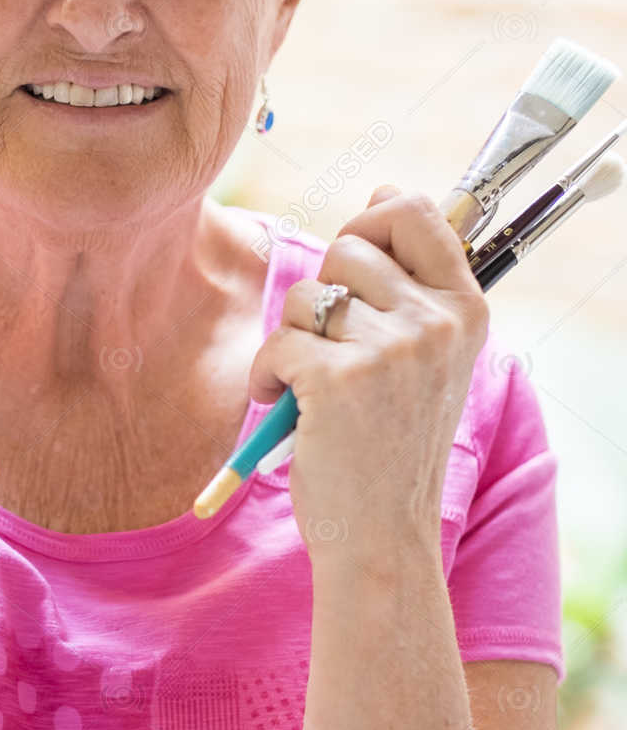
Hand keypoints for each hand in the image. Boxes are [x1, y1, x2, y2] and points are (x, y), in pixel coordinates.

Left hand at [247, 186, 488, 560]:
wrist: (382, 538)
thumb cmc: (389, 448)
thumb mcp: (425, 360)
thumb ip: (409, 282)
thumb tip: (383, 190)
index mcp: (465, 312)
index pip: (418, 212)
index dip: (371, 221)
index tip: (353, 262)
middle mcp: (436, 322)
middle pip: (347, 245)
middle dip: (322, 291)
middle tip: (330, 348)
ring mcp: (391, 349)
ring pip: (306, 295)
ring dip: (291, 340)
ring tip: (309, 387)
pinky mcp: (338, 377)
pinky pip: (277, 342)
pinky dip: (265, 376)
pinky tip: (283, 407)